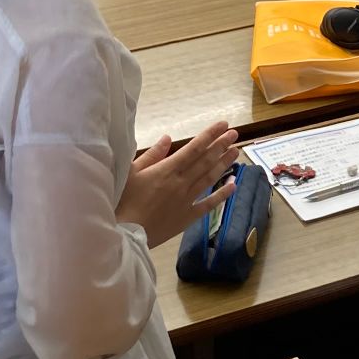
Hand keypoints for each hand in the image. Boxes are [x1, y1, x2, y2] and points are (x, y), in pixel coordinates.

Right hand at [116, 122, 240, 247]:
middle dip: (221, 145)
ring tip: (236, 151)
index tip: (223, 124)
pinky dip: (222, 195)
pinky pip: (208, 204)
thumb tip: (167, 138)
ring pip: (209, 179)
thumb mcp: (131, 172)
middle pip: (205, 161)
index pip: (194, 148)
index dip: (210, 135)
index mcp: (167, 170)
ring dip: (224, 164)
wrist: (124, 234)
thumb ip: (151, 155)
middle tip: (234, 134)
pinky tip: (233, 185)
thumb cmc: (123, 201)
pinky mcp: (187, 218)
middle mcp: (181, 183)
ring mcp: (186, 201)